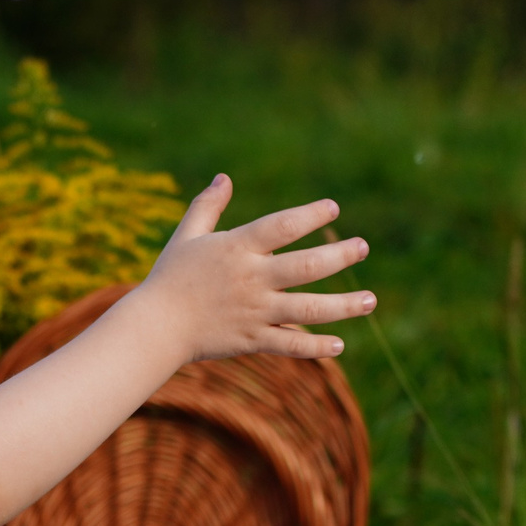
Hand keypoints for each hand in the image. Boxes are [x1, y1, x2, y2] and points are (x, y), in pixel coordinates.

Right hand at [126, 174, 374, 361]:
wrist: (155, 327)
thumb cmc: (170, 278)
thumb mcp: (187, 236)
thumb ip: (208, 206)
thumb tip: (223, 178)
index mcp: (237, 249)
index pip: (281, 226)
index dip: (310, 216)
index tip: (333, 209)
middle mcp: (251, 279)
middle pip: (305, 266)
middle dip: (339, 257)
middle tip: (363, 247)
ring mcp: (254, 312)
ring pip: (307, 309)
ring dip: (343, 306)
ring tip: (371, 301)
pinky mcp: (252, 340)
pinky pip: (290, 345)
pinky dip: (316, 347)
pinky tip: (340, 345)